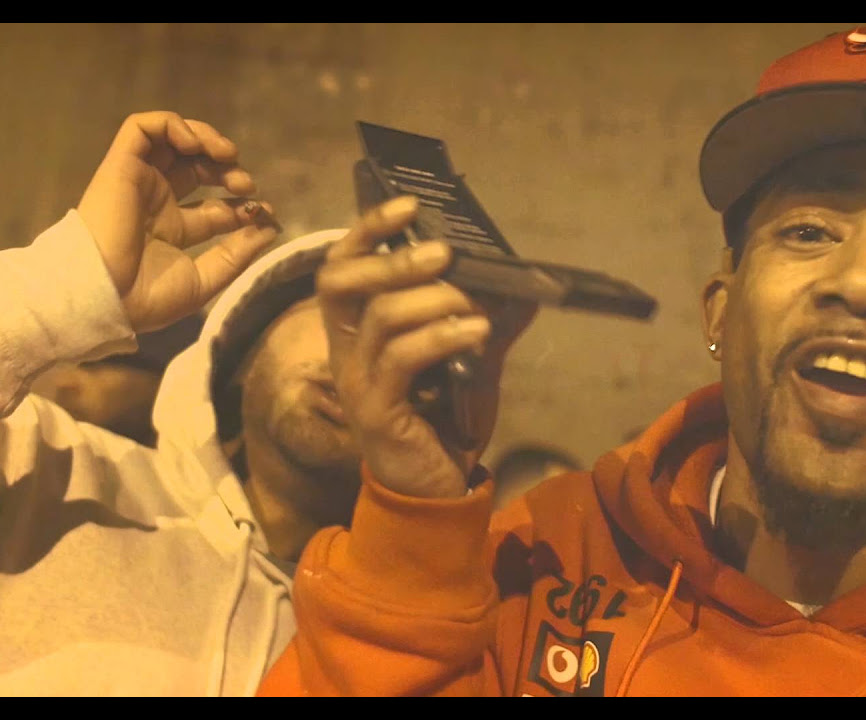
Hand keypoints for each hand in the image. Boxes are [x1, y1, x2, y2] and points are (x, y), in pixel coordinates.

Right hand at [77, 111, 278, 333]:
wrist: (103, 295)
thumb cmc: (148, 297)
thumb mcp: (205, 279)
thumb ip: (238, 254)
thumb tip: (270, 228)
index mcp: (174, 230)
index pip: (217, 206)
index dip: (244, 205)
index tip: (265, 212)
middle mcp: (156, 202)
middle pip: (199, 168)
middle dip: (229, 169)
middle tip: (246, 185)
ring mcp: (139, 182)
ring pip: (173, 140)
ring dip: (207, 138)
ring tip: (227, 155)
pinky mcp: (120, 165)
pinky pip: (142, 127)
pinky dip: (173, 125)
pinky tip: (196, 145)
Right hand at [317, 196, 535, 498]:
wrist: (436, 494)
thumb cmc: (445, 424)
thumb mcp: (471, 364)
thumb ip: (486, 322)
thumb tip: (524, 285)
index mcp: (357, 332)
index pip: (342, 267)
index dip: (368, 231)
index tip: (409, 206)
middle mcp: (345, 352)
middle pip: (342, 282)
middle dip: (393, 259)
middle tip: (444, 253)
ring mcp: (357, 382)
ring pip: (380, 317)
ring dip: (434, 299)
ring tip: (474, 302)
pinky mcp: (377, 411)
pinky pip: (403, 358)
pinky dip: (444, 336)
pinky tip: (477, 331)